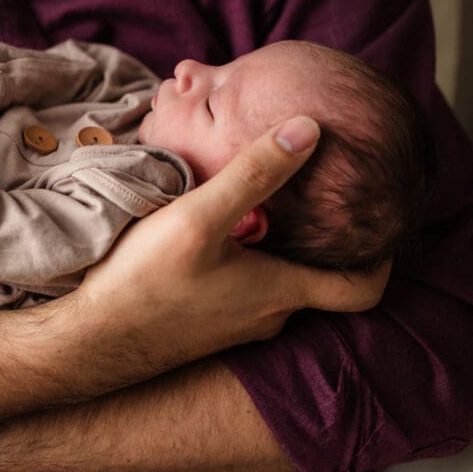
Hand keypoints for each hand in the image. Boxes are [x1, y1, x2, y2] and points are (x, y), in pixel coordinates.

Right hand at [73, 116, 388, 373]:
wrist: (90, 342)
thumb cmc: (146, 282)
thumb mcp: (200, 216)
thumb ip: (255, 173)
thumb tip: (310, 129)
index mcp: (281, 293)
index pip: (363, 288)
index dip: (382, 258)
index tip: (378, 223)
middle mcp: (267, 317)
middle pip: (317, 281)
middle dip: (321, 241)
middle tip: (315, 198)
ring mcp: (235, 327)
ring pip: (275, 285)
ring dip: (277, 250)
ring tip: (262, 209)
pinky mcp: (205, 327)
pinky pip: (243, 294)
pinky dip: (245, 264)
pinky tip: (215, 238)